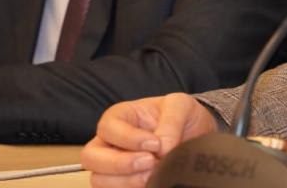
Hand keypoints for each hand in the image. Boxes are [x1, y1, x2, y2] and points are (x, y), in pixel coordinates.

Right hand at [81, 93, 218, 187]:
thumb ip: (171, 121)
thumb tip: (162, 148)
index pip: (108, 128)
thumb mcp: (181, 106)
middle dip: (119, 163)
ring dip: (126, 182)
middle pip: (91, 158)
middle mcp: (110, 143)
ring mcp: (113, 166)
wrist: (195, 135)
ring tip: (153, 176)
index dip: (129, 138)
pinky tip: (152, 184)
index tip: (156, 143)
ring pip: (99, 180)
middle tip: (150, 162)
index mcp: (119, 117)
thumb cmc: (181, 117)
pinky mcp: (123, 183)